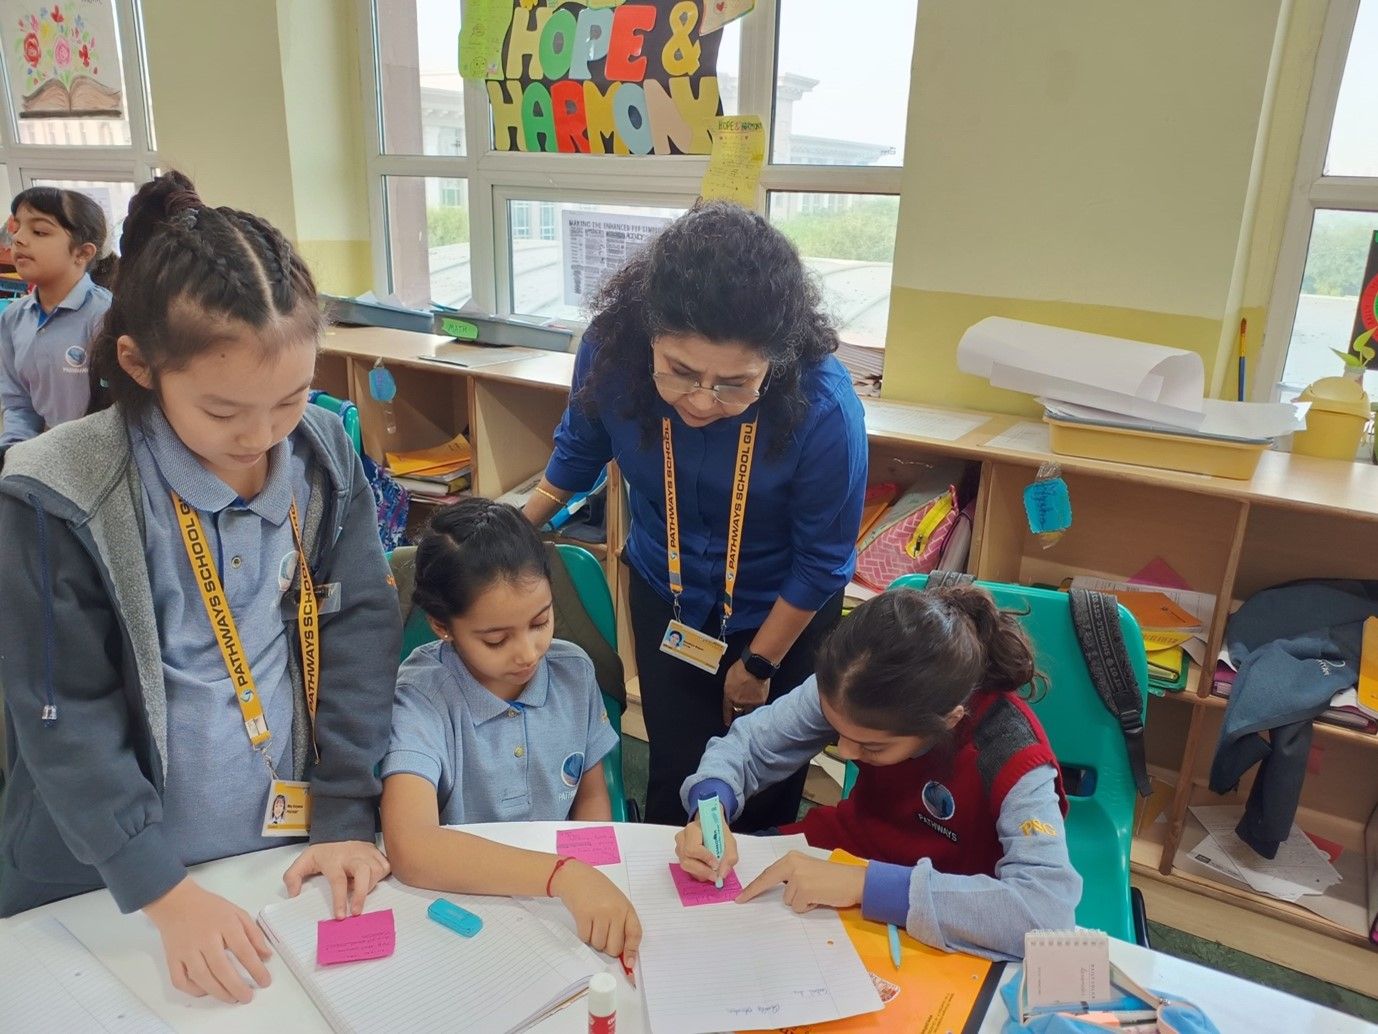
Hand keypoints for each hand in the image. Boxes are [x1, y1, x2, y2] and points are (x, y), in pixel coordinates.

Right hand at [144, 878, 271, 1003]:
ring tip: (232, 998)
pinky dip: (192, 990)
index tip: (265, 981)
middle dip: (236, 986)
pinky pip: (180, 980)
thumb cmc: (210, 908)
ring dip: (218, 992)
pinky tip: (206, 991)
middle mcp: (204, 938)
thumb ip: (253, 934)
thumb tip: (266, 956)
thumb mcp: (237, 913)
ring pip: (201, 977)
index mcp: (224, 924)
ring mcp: (186, 949)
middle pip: (221, 968)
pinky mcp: (172, 958)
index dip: (256, 968)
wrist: (176, 902)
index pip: (243, 950)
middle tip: (247, 997)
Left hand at [283, 840, 390, 918]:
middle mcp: (352, 856)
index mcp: (334, 860)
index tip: (340, 916)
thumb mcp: (304, 861)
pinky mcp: (376, 852)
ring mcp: (366, 853)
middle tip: (357, 912)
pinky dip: (381, 876)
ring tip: (359, 892)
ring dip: (369, 886)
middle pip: (364, 872)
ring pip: (376, 871)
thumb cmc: (324, 851)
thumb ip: (293, 877)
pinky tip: (371, 881)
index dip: (340, 899)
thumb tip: (293, 894)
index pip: (338, 881)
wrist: (340, 829)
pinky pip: (385, 866)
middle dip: (362, 894)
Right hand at [552, 859, 643, 964]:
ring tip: (593, 924)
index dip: (631, 951)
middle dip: (608, 947)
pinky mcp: (583, 916)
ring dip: (595, 941)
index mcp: (626, 907)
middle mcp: (615, 911)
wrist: (576, 876)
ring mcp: (599, 913)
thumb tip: (623, 953)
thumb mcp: (616, 902)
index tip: (628, 963)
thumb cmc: (598, 890)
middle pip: (614, 947)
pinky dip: (584, 936)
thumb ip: (621, 923)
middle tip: (603, 934)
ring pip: (599, 945)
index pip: (634, 934)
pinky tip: (584, 922)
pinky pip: (585, 939)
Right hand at [674, 811, 738, 883]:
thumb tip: (722, 874)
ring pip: (686, 866)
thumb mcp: (730, 842)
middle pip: (686, 860)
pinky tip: (707, 869)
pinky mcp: (680, 856)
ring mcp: (679, 848)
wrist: (711, 827)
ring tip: (712, 872)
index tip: (716, 865)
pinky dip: (698, 873)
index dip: (704, 858)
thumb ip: (730, 857)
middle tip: (715, 876)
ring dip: (701, 873)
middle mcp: (682, 838)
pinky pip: (687, 869)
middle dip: (702, 871)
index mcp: (693, 829)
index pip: (693, 848)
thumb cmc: (719, 833)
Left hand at [723, 658, 769, 726]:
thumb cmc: (742, 667)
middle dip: (737, 718)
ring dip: (747, 715)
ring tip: (749, 719)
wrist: (755, 666)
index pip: (727, 710)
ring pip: (748, 713)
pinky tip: (759, 714)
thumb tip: (732, 689)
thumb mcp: (730, 676)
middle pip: (737, 713)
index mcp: (729, 695)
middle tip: (738, 723)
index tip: (727, 723)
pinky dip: (758, 711)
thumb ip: (730, 686)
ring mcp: (749, 702)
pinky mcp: (760, 701)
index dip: (727, 717)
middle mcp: (738, 701)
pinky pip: (758, 709)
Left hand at [736, 851, 865, 913]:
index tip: (740, 896)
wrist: (854, 881)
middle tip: (741, 900)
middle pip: (768, 882)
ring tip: (816, 893)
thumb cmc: (833, 878)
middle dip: (756, 892)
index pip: (768, 873)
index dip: (753, 886)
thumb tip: (777, 891)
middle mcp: (792, 865)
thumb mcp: (808, 871)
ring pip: (788, 901)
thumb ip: (792, 876)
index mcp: (792, 858)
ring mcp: (798, 878)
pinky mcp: (805, 890)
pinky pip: (798, 907)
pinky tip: (820, 898)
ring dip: (800, 901)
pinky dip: (808, 907)